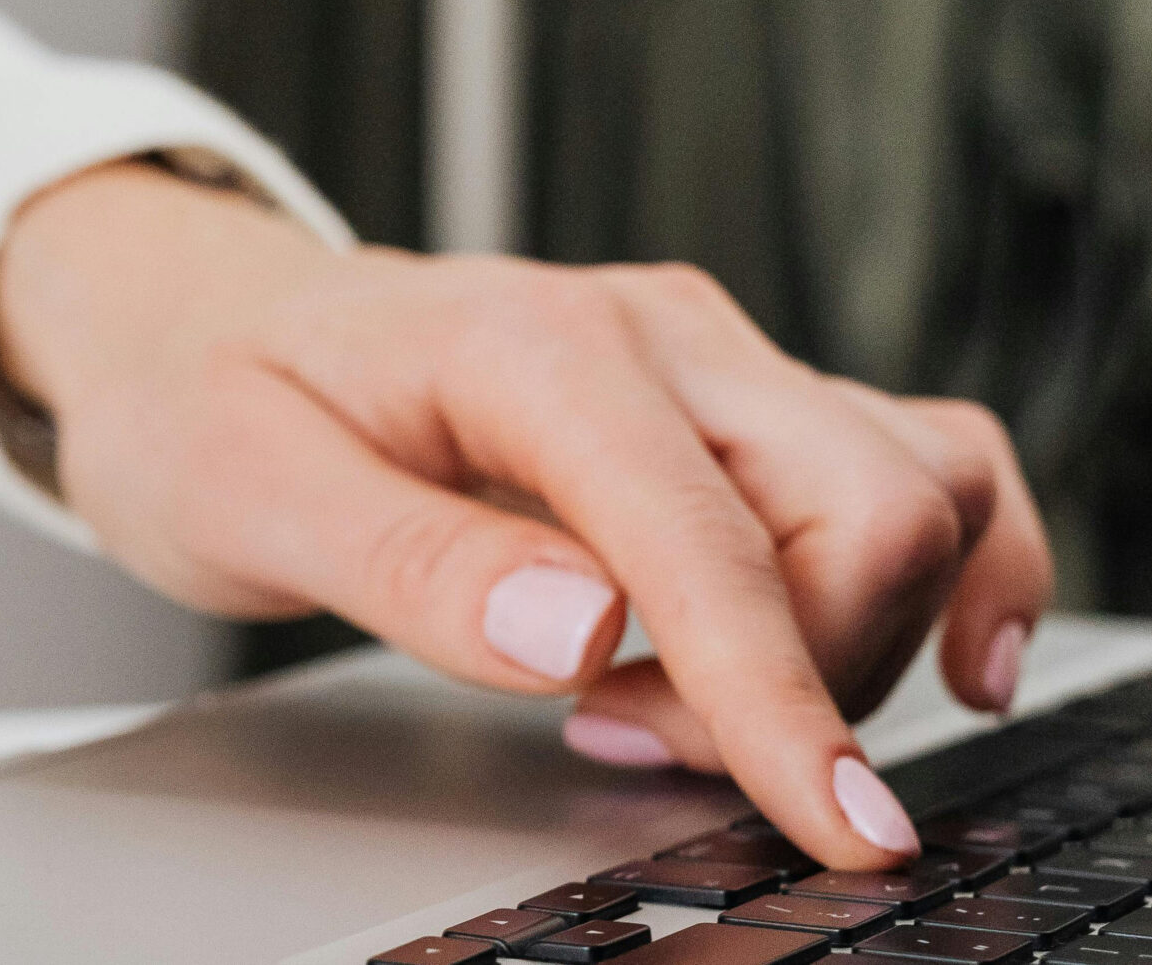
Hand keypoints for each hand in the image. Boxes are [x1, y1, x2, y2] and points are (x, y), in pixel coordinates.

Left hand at [0, 163, 1051, 870]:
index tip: (837, 830)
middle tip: (633, 739)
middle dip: (814, 673)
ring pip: (924, 485)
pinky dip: (956, 568)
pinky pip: (920, 464)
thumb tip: (579, 635)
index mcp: (538, 347)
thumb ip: (419, 566)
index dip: (784, 704)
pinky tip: (937, 663)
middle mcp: (661, 332)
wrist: (195, 322)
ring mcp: (716, 361)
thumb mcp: (249, 495)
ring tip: (685, 703)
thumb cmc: (207, 401)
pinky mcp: (742, 402)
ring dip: (864, 635)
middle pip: (873, 507)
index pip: (712, 545)